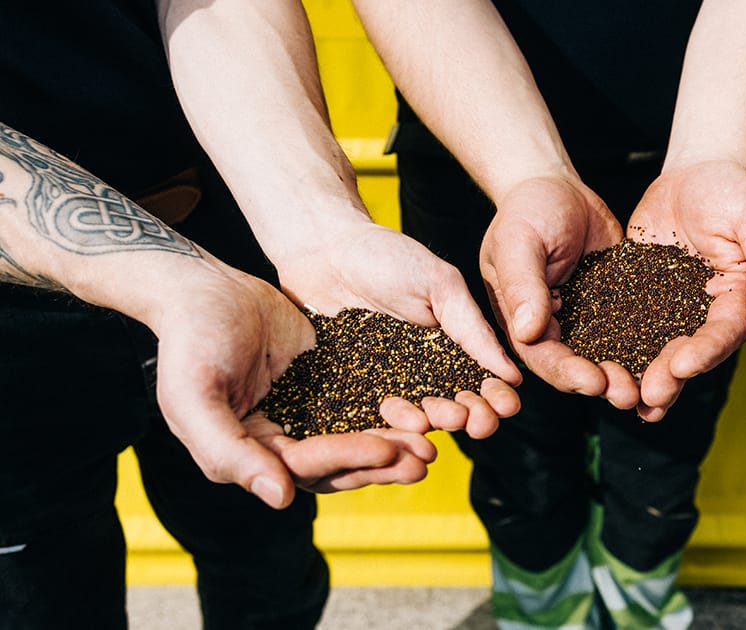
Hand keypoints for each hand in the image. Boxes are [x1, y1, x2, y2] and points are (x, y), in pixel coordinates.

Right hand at [153, 268, 438, 508]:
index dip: (346, 458)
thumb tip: (280, 498)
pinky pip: (361, 405)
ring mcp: (302, 414)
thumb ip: (227, 451)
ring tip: (431, 443)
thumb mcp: (193, 395)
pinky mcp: (323, 387)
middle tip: (424, 458)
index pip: (304, 466)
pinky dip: (389, 412)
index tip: (386, 449)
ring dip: (392, 445)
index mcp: (245, 454)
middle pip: (337, 464)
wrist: (203, 287)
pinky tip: (421, 409)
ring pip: (354, 440)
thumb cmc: (189, 339)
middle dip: (380, 462)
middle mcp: (276, 442)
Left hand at [273, 217, 521, 438]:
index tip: (505, 406)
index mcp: (454, 348)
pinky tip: (392, 420)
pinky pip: (371, 416)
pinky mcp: (353, 391)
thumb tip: (512, 374)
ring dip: (432, 423)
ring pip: (418, 417)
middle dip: (471, 418)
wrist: (321, 251)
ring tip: (431, 419)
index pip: (482, 382)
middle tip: (473, 421)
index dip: (496, 398)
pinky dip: (386, 425)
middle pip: (456, 407)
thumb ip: (474, 329)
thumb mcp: (440, 285)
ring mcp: (389, 384)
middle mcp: (426, 372)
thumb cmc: (386, 258)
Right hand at [480, 176, 637, 406]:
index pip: (542, 358)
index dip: (567, 374)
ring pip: (607, 356)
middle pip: (577, 368)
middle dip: (603, 384)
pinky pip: (631, 331)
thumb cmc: (526, 209)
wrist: (556, 185)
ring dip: (629, 373)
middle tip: (630, 394)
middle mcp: (553, 328)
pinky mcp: (614, 305)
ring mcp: (585, 319)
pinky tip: (674, 353)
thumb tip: (528, 332)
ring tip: (655, 385)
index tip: (594, 381)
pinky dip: (649, 346)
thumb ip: (522, 286)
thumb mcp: (518, 242)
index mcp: (521, 321)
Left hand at [628, 160, 745, 419]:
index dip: (705, 352)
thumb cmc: (734, 192)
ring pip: (656, 351)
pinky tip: (593, 367)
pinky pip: (625, 328)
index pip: (723, 333)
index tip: (682, 365)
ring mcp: (670, 311)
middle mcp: (704, 316)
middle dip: (669, 376)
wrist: (694, 175)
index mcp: (738, 302)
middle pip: (688, 353)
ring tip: (622, 396)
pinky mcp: (639, 301)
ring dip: (641, 376)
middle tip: (649, 394)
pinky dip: (613, 349)